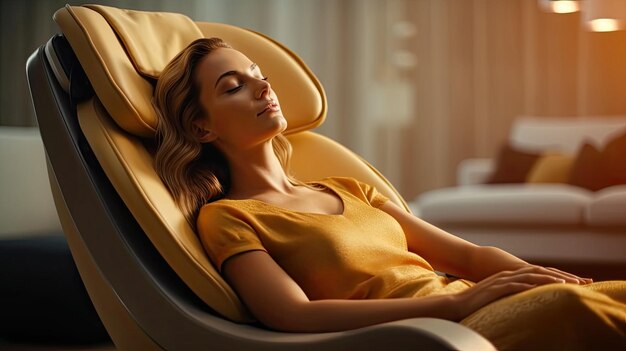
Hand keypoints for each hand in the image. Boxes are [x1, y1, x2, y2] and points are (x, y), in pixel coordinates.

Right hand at [453, 265, 590, 319]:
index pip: (536, 273)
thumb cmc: (476, 304)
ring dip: (549, 278)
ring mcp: (502, 280)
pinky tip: (543, 287)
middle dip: (559, 274)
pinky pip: (517, 285)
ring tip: (566, 282)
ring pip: (530, 276)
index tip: (573, 280)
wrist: (456, 304)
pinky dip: (531, 285)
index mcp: (508, 276)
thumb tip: (523, 301)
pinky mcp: (496, 288)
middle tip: (578, 280)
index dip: (555, 275)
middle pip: (538, 271)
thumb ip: (509, 295)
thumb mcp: (497, 297)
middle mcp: (507, 275)